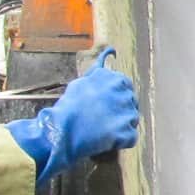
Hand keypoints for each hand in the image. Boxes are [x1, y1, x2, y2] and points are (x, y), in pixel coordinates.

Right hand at [6, 53, 139, 179]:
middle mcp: (125, 94)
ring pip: (132, 120)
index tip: (106, 105)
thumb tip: (109, 53)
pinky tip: (107, 140)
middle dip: (120, 112)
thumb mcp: (82, 82)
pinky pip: (130, 137)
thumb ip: (99, 73)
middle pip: (131, 104)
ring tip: (102, 129)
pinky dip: (121, 141)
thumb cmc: (69, 106)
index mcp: (116, 80)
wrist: (61, 130)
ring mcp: (127, 114)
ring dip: (121, 126)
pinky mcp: (126, 133)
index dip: (116, 97)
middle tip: (102, 119)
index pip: (126, 86)